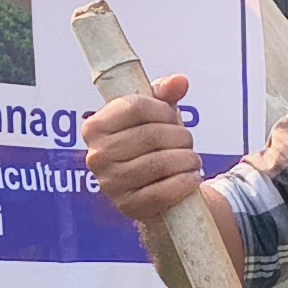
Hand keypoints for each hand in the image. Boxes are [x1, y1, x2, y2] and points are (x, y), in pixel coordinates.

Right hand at [78, 73, 204, 225]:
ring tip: (192, 159)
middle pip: (150, 135)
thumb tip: (180, 82)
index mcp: (95, 126)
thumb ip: (165, 92)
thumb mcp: (154, 114)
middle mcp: (96, 155)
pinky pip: (161, 193)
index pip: (135, 107)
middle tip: (188, 141)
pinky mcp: (127, 206)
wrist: (148, 187)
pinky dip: (183, 183)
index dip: (163, 109)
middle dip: (179, 136)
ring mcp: (110, 183)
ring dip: (186, 159)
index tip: (173, 117)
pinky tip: (192, 177)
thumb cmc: (150, 142)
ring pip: (158, 163)